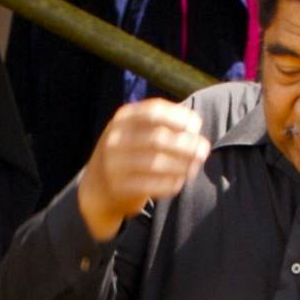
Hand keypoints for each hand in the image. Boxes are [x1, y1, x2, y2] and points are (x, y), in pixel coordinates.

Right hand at [76, 98, 207, 239]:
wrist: (96, 188)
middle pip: (157, 138)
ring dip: (182, 165)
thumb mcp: (136, 131)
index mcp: (122, 119)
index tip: (196, 127)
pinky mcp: (118, 188)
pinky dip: (170, 184)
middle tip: (203, 150)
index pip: (153, 111)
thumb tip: (194, 126)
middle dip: (186, 144)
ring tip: (195, 166)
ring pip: (156, 163)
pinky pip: (151, 186)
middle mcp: (115, 139)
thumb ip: (162, 124)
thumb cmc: (128, 154)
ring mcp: (114, 165)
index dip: (179, 117)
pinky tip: (180, 182)